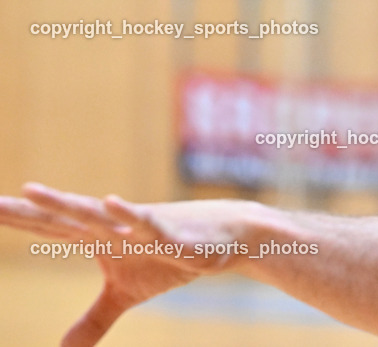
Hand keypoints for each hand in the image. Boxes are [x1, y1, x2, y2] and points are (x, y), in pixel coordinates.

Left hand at [0, 183, 264, 345]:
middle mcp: (111, 226)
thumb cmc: (170, 257)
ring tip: (32, 191)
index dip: (16, 220)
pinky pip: (145, 221)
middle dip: (26, 210)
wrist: (223, 238)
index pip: (48, 228)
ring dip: (64, 203)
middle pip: (60, 218)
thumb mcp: (126, 295)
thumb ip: (92, 320)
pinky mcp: (168, 232)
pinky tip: (110, 202)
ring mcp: (137, 226)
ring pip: (95, 214)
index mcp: (96, 237)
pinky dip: (127, 212)